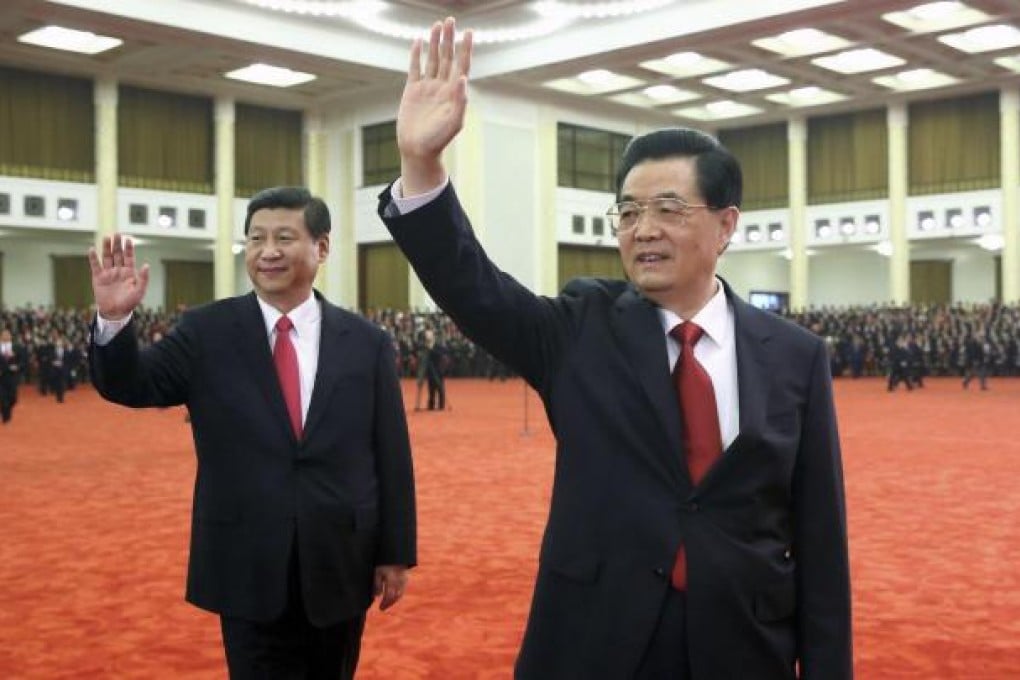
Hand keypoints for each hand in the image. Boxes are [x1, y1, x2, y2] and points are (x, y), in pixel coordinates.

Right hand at [87, 234, 149, 319]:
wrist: (115, 312)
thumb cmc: (129, 303)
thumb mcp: (139, 291)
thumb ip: (143, 278)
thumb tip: (146, 265)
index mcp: (129, 273)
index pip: (129, 257)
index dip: (128, 248)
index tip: (128, 239)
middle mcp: (118, 270)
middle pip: (117, 254)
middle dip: (117, 244)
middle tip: (117, 233)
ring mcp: (108, 273)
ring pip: (107, 257)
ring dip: (107, 247)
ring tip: (107, 237)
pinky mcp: (98, 277)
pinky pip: (95, 265)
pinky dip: (93, 257)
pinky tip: (92, 249)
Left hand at [373, 564, 408, 610]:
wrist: (395, 555)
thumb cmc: (383, 563)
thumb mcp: (377, 572)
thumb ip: (377, 584)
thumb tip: (377, 596)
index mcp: (391, 579)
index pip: (389, 595)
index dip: (385, 603)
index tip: (380, 608)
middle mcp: (399, 580)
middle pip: (395, 596)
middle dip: (389, 603)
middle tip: (382, 608)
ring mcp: (403, 579)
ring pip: (400, 594)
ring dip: (393, 600)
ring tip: (387, 603)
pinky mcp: (406, 578)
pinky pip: (402, 590)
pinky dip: (397, 595)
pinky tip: (392, 596)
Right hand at [397, 16, 472, 194]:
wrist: (418, 149)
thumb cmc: (438, 139)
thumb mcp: (453, 122)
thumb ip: (459, 100)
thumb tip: (462, 78)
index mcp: (454, 92)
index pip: (462, 65)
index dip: (465, 48)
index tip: (469, 32)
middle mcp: (442, 87)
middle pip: (448, 57)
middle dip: (449, 39)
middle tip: (451, 20)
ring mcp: (427, 87)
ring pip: (433, 59)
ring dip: (435, 42)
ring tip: (437, 25)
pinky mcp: (412, 90)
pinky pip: (415, 68)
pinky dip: (416, 54)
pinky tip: (418, 41)